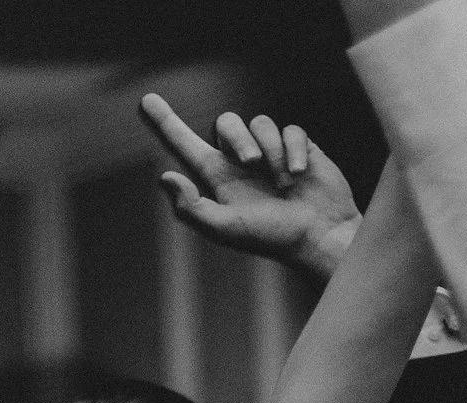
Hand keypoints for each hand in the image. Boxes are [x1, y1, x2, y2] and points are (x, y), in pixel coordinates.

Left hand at [138, 94, 360, 279]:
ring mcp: (270, 151)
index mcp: (217, 178)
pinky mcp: (298, 146)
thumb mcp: (227, 230)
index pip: (184, 145)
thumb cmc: (273, 237)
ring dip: (270, 149)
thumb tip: (165, 177)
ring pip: (259, 123)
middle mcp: (240, 161)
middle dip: (237, 138)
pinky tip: (298, 174)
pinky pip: (289, 129)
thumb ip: (192, 209)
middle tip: (251, 163)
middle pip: (225, 123)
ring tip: (282, 181)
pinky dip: (292, 150)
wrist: (320, 236)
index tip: (146, 100)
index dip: (165, 123)